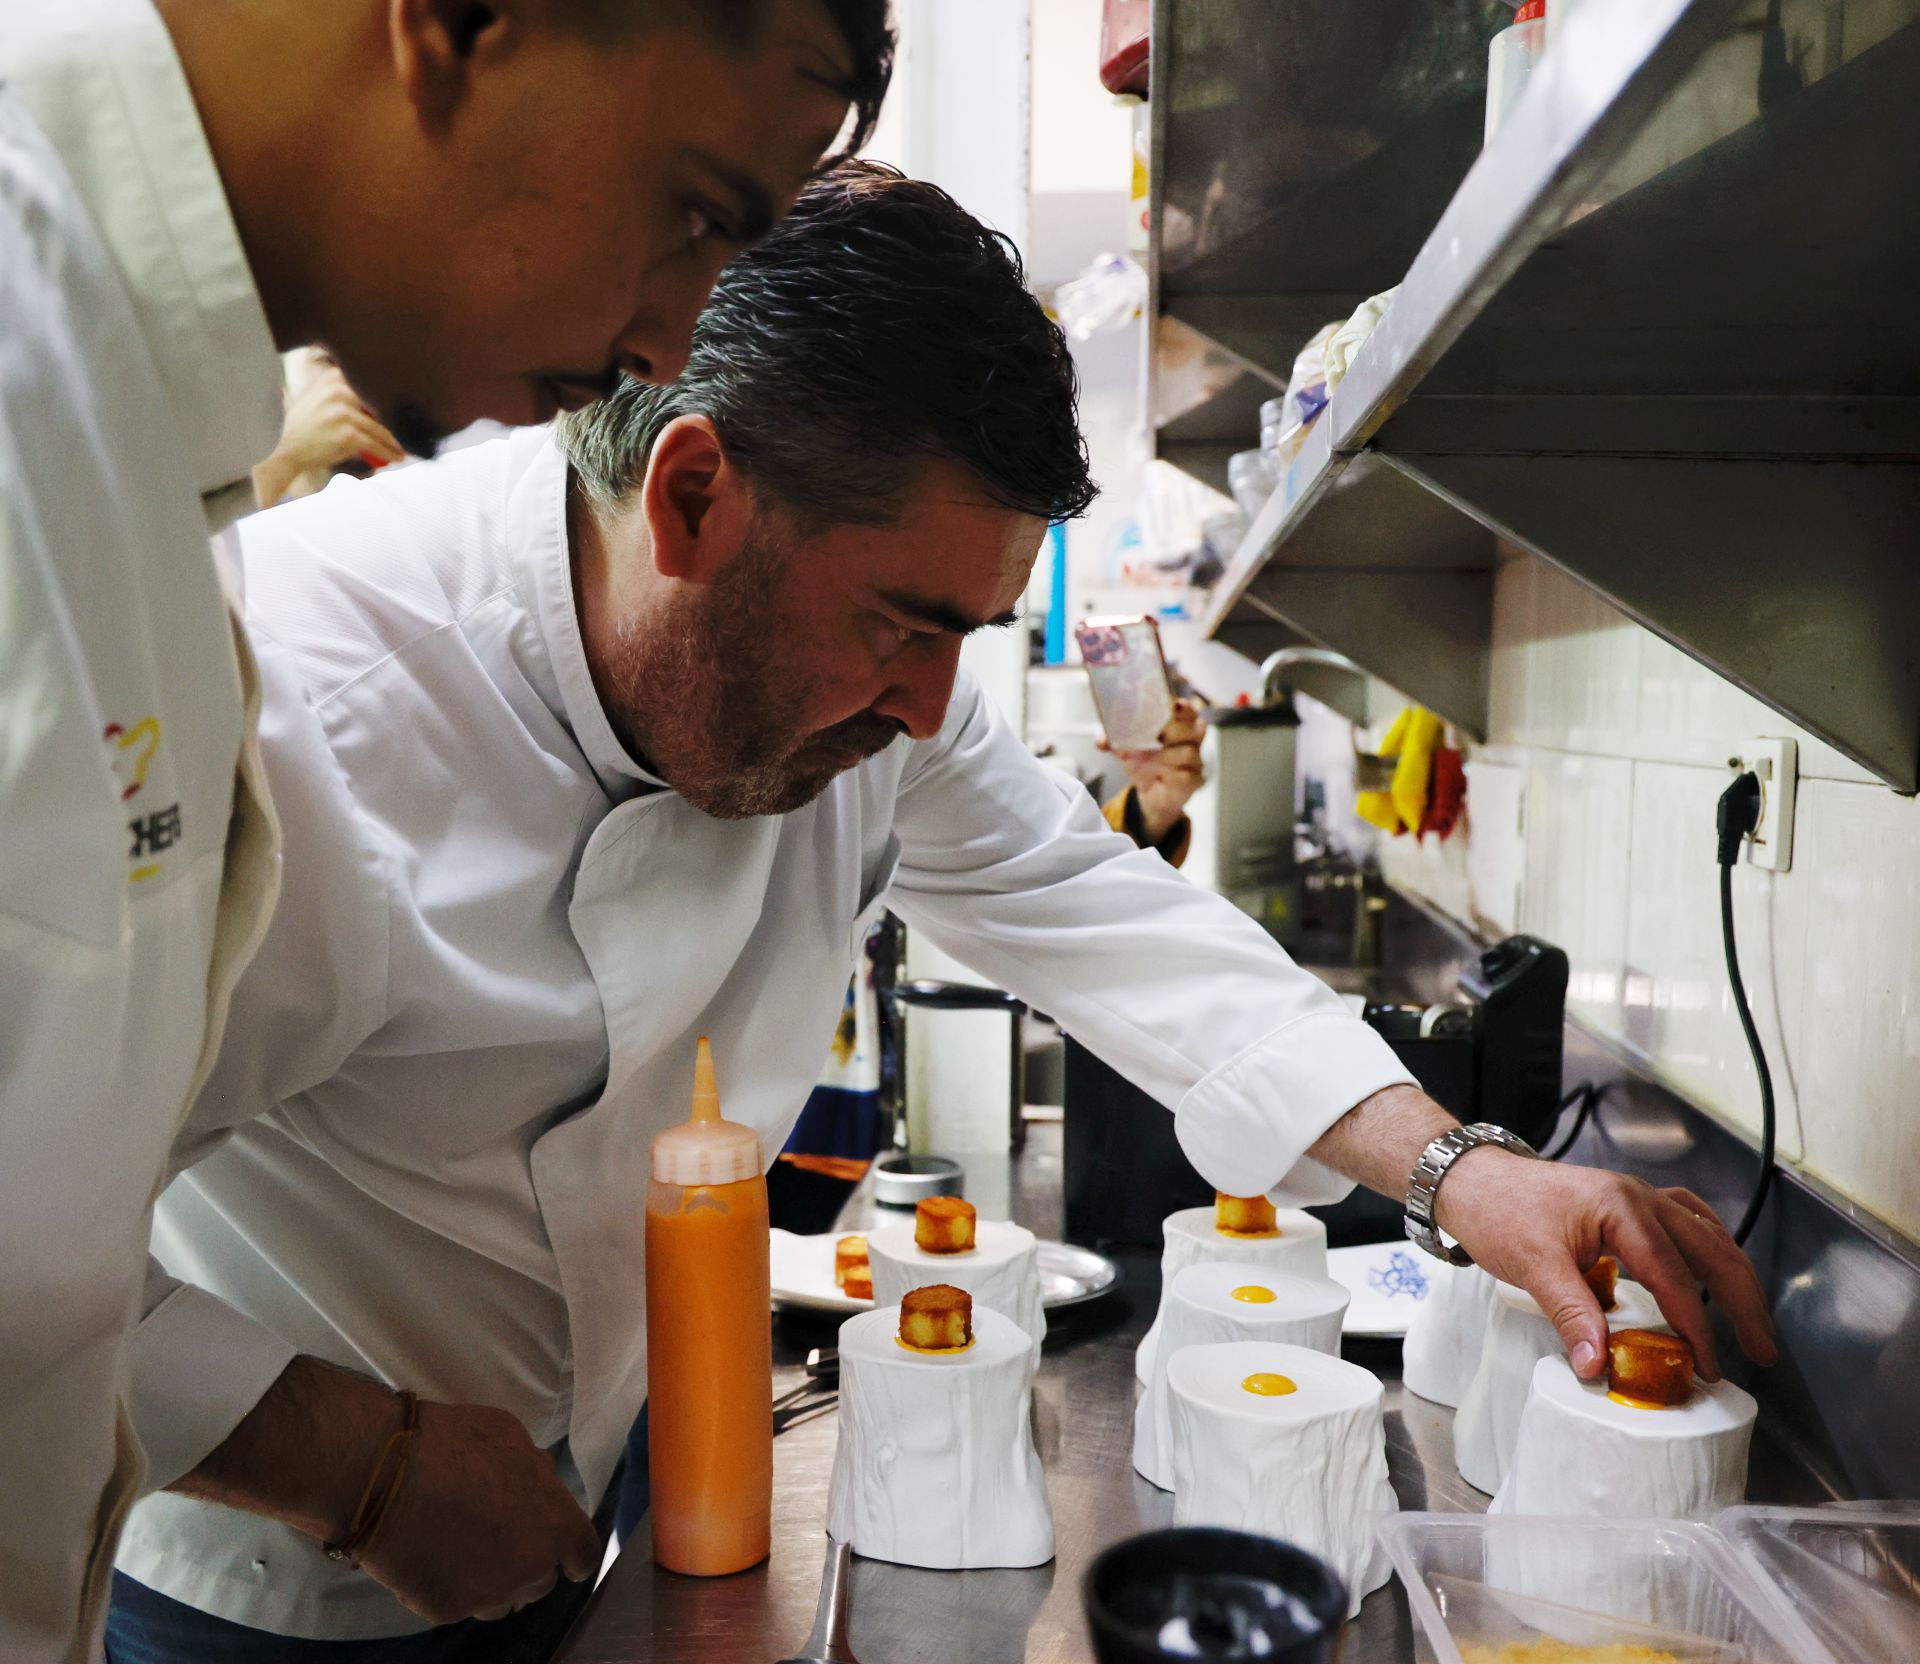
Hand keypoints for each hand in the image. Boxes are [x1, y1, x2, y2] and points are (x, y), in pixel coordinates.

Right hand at [173, 1358, 599, 1625]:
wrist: (385, 1474)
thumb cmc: (455, 1444)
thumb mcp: (511, 1437)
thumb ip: (534, 1469)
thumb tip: (540, 1480)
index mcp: (556, 1526)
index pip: (583, 1554)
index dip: (574, 1553)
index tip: (566, 1555)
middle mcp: (529, 1570)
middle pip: (541, 1581)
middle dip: (529, 1563)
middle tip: (503, 1539)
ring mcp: (487, 1595)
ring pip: (502, 1600)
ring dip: (494, 1581)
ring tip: (467, 1550)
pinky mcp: (445, 1610)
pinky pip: (459, 1603)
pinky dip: (451, 1585)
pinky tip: (432, 1557)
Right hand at [253, 354, 404, 507]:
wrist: (287, 449)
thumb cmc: (306, 426)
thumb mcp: (320, 396)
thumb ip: (344, 390)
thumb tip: (379, 392)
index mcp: (334, 377)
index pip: (371, 384)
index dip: (391, 397)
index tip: (407, 406)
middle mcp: (339, 389)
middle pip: (380, 405)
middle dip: (396, 419)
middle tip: (411, 430)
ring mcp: (343, 411)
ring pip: (380, 427)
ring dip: (395, 440)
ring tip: (404, 447)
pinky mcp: (348, 432)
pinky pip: (376, 443)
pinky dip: (388, 451)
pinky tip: (397, 456)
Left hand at [1109, 699, 1206, 844]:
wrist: (1151, 794)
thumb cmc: (1145, 764)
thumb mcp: (1128, 749)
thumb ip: (1115, 741)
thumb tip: (1101, 739)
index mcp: (1178, 725)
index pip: (1188, 711)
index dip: (1184, 707)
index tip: (1175, 705)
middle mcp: (1191, 741)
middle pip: (1195, 728)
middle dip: (1176, 730)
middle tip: (1159, 735)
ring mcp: (1194, 761)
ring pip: (1190, 752)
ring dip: (1169, 754)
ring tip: (1155, 757)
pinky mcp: (1193, 781)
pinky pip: (1187, 776)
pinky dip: (1173, 775)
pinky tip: (1163, 776)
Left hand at [1435, 1149, 1777, 1382]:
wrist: (1471, 1179)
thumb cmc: (1498, 1211)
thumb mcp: (1533, 1267)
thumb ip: (1573, 1316)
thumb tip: (1600, 1366)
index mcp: (1623, 1209)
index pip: (1676, 1278)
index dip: (1696, 1328)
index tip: (1707, 1368)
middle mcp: (1640, 1198)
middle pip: (1712, 1250)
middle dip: (1743, 1301)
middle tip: (1761, 1350)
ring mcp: (1636, 1197)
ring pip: (1706, 1234)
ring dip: (1732, 1276)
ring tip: (1749, 1321)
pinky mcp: (1626, 1204)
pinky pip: (1685, 1222)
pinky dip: (1706, 1251)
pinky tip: (1711, 1273)